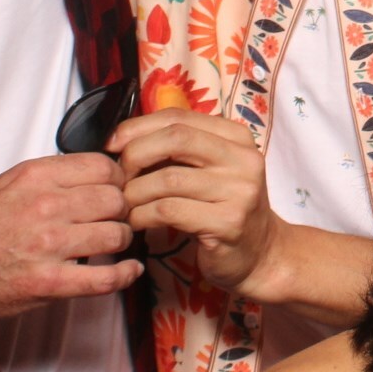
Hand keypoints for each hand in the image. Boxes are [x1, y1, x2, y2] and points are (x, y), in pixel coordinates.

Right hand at [0, 154, 139, 322]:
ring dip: (122, 239)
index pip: (102, 167)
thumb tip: (99, 172)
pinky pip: (105, 279)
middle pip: (115, 200)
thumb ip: (53, 175)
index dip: (117, 178)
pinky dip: (125, 274)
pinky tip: (130, 269)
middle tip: (117, 216)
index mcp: (36, 177)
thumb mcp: (10, 183)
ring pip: (116, 235)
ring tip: (114, 242)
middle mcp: (45, 207)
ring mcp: (49, 246)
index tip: (117, 188)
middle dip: (122, 209)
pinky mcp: (51, 283)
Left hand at [114, 110, 283, 299]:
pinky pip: (169, 211)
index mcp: (236, 137)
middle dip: (135, 154)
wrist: (260, 254)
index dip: (138, 127)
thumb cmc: (223, 208)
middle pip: (175, 139)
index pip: (178, 117)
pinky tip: (137, 222)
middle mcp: (243, 159)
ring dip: (134, 192)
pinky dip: (142, 215)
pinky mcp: (228, 223)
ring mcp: (239, 191)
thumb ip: (178, 150)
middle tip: (119, 177)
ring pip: (168, 178)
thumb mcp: (208, 170)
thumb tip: (123, 139)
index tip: (112, 144)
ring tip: (125, 204)